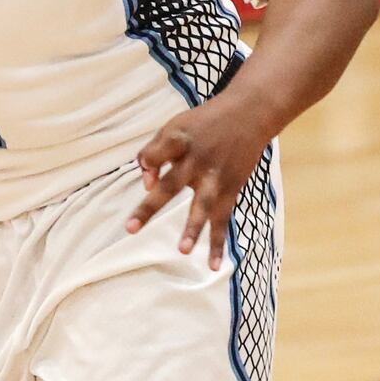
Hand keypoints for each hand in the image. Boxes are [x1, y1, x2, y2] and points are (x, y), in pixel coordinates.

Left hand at [125, 95, 273, 269]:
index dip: (148, 162)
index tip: (147, 170)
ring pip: (202, 206)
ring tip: (181, 250)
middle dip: (150, 207)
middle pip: (171, 185)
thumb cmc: (202, 124)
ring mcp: (216, 177)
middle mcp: (197, 160)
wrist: (248, 115)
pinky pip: (222, 219)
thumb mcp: (174, 126)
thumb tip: (146, 185)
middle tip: (131, 229)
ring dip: (192, 229)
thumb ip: (154, 152)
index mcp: (179, 139)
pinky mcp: (231, 189)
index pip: (155, 153)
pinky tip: (211, 265)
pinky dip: (217, 242)